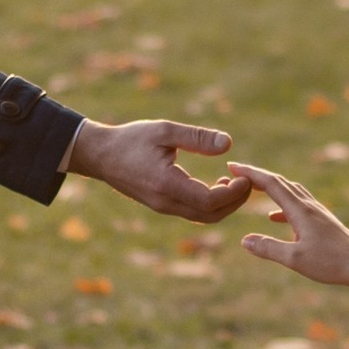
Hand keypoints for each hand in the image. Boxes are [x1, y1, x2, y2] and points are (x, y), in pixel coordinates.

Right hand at [65, 116, 252, 222]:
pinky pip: (193, 213)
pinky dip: (210, 205)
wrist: (100, 155)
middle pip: (210, 215)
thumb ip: (196, 137)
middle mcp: (165, 202)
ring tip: (234, 183)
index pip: (209, 201)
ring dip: (224, 205)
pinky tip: (217, 186)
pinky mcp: (162, 206)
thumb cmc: (131, 139)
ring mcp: (163, 207)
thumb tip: (228, 143)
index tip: (244, 175)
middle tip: (248, 182)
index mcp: (166, 184)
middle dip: (234, 202)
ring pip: (202, 217)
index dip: (233, 193)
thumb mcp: (164, 130)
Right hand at [235, 161, 348, 307]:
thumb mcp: (295, 259)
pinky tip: (273, 217)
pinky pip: (297, 204)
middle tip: (236, 172)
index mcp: (300, 210)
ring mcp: (316, 212)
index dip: (250, 173)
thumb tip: (244, 240)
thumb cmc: (331, 263)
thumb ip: (269, 248)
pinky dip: (281, 205)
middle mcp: (308, 205)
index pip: (271, 184)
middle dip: (256, 175)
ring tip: (252, 188)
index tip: (231, 166)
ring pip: (289, 190)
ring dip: (270, 186)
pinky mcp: (321, 221)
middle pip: (279, 182)